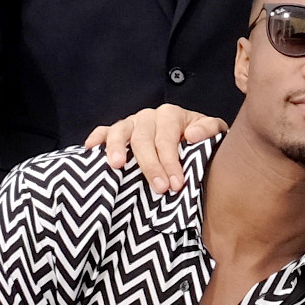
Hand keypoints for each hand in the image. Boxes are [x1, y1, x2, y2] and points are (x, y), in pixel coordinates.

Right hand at [85, 104, 223, 193]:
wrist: (195, 138)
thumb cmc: (202, 139)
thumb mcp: (214, 133)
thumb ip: (210, 131)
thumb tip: (192, 136)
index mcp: (172, 115)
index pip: (167, 139)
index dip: (170, 162)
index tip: (176, 184)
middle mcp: (150, 116)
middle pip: (143, 139)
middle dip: (151, 166)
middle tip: (160, 189)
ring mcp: (132, 123)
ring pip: (120, 131)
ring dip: (117, 148)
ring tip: (117, 166)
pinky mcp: (119, 131)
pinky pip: (104, 131)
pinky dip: (97, 138)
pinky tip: (90, 148)